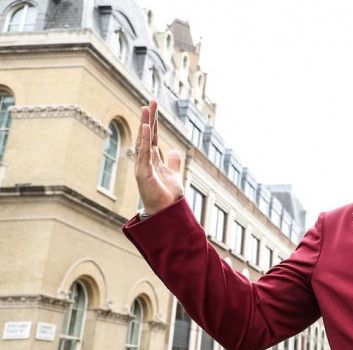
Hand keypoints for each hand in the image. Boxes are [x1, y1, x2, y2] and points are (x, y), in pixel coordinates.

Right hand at [134, 99, 183, 214]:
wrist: (165, 211)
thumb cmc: (166, 195)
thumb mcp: (173, 174)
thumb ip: (173, 162)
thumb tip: (174, 151)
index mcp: (152, 159)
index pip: (151, 136)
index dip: (153, 122)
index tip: (153, 106)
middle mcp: (145, 160)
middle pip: (146, 135)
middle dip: (149, 118)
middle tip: (151, 101)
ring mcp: (143, 166)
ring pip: (143, 141)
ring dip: (145, 124)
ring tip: (146, 108)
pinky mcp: (142, 173)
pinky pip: (143, 153)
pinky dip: (144, 140)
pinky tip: (145, 127)